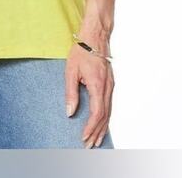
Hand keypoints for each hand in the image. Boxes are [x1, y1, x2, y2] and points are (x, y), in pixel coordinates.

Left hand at [65, 32, 113, 147]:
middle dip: (97, 132)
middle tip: (89, 145)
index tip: (83, 137)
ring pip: (109, 112)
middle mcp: (107, 88)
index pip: (97, 113)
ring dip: (102, 128)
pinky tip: (101, 124)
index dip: (90, 128)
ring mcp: (111, 86)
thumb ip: (71, 92)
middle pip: (105, 116)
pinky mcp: (110, 84)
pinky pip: (109, 105)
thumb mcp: (71, 71)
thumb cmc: (82, 50)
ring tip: (96, 140)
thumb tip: (70, 111)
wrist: (95, 36)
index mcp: (97, 85)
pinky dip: (105, 118)